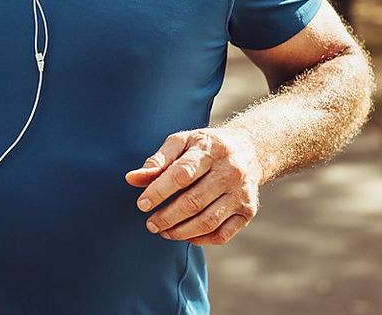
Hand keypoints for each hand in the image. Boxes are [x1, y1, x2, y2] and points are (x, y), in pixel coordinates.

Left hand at [124, 128, 262, 244]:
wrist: (249, 150)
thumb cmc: (206, 147)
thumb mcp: (181, 143)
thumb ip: (157, 161)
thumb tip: (131, 179)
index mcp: (210, 150)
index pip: (182, 174)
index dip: (159, 192)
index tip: (142, 204)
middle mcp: (230, 171)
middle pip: (194, 202)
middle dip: (167, 217)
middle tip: (151, 224)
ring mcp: (242, 193)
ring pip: (208, 221)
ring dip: (181, 232)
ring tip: (164, 232)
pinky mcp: (248, 211)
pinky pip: (222, 234)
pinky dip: (201, 240)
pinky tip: (186, 235)